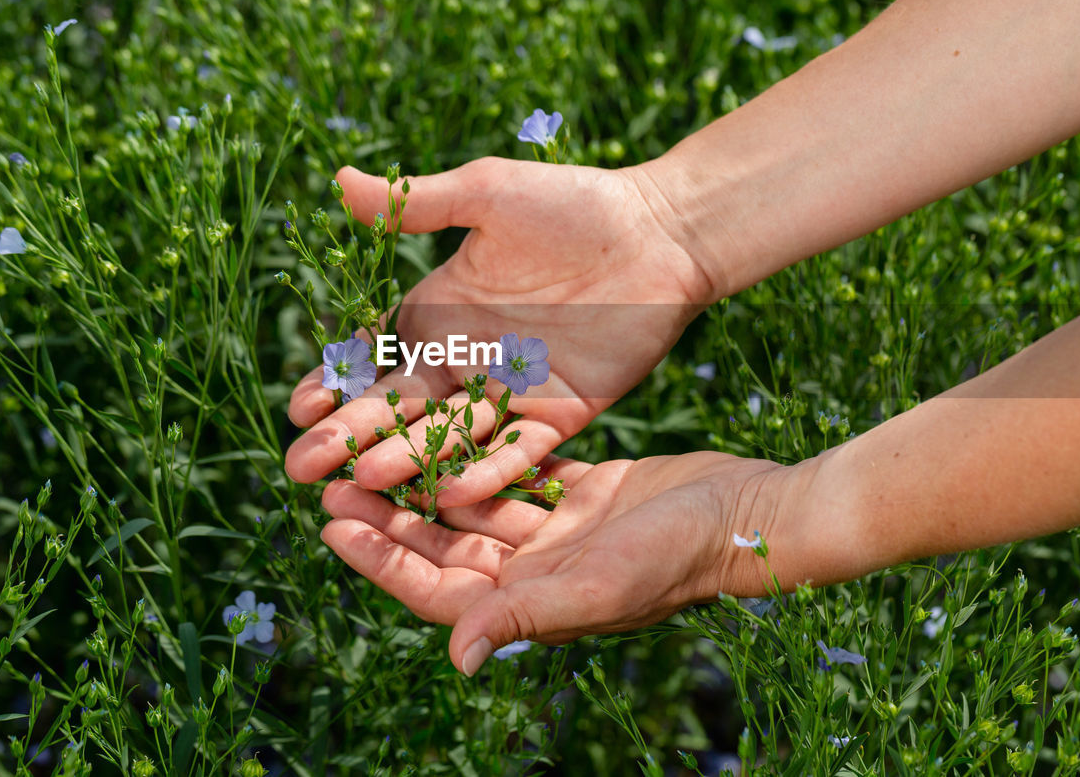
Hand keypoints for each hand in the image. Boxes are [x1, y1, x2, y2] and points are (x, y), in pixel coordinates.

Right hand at [285, 158, 715, 504]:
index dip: (336, 385)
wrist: (660, 233)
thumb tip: (338, 181)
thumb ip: (418, 203)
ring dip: (407, 460)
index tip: (300, 408)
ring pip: (449, 436)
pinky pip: (517, 449)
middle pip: (399, 410)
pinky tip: (449, 492)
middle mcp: (466, 362)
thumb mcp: (487, 196)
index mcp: (439, 316)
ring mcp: (510, 392)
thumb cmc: (572, 204)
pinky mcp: (559, 414)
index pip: (375, 361)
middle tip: (300, 468)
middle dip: (350, 437)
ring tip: (362, 482)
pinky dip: (487, 470)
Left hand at [317, 451, 814, 674]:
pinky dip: (479, 454)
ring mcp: (558, 533)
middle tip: (333, 478)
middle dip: (389, 514)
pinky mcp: (581, 494)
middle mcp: (536, 572)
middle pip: (443, 546)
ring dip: (424, 480)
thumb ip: (527, 613)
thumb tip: (456, 656)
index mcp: (531, 603)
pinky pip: (514, 474)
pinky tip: (443, 424)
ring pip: (472, 507)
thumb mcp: (599, 584)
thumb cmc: (678, 555)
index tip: (332, 524)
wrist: (746, 512)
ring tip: (374, 445)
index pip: (437, 589)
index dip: (382, 559)